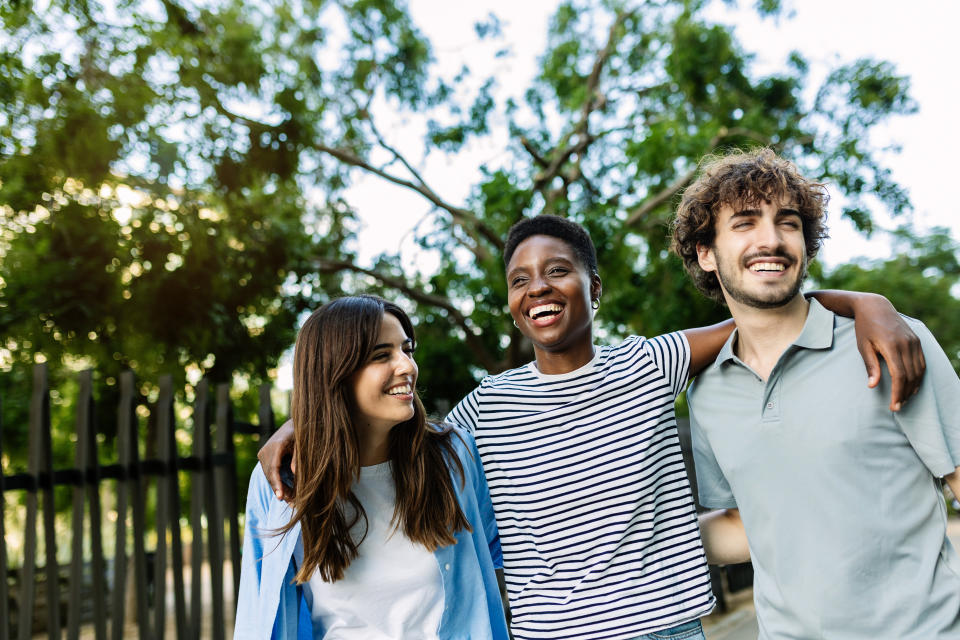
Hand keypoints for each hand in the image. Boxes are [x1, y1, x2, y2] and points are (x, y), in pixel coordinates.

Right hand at [257, 419, 295, 500]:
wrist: (292, 426)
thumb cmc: (301, 435)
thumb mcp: (302, 445)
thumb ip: (297, 458)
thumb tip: (294, 473)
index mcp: (277, 446)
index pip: (274, 469)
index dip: (277, 484)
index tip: (280, 497)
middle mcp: (266, 450)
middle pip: (270, 474)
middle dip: (279, 489)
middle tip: (290, 502)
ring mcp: (263, 453)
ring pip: (268, 475)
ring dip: (277, 487)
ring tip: (290, 499)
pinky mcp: (263, 456)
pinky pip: (269, 471)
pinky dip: (276, 481)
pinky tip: (283, 491)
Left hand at [852, 294, 925, 410]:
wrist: (875, 306)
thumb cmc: (864, 327)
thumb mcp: (862, 346)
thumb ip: (870, 366)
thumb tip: (872, 386)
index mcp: (891, 346)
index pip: (900, 375)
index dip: (898, 393)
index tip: (893, 406)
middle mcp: (906, 344)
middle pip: (911, 376)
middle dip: (905, 394)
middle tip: (897, 407)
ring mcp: (914, 342)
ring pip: (919, 371)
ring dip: (913, 387)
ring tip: (903, 399)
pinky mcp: (917, 340)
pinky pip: (922, 362)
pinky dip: (918, 376)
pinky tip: (911, 386)